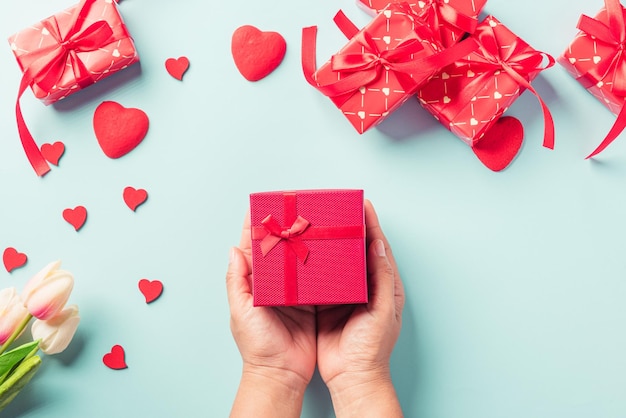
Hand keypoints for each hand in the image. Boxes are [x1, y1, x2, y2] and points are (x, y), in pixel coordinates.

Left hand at [226, 211, 315, 417]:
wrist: (281, 372)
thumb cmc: (257, 345)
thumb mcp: (242, 311)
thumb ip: (237, 281)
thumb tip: (233, 250)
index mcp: (254, 283)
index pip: (253, 247)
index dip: (257, 226)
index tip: (263, 205)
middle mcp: (274, 284)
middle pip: (279, 248)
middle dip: (284, 228)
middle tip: (294, 208)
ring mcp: (294, 291)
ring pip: (298, 259)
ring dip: (303, 241)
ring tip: (311, 222)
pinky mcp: (312, 301)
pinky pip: (316, 277)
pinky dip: (321, 263)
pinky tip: (327, 249)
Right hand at [316, 200, 404, 416]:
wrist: (351, 376)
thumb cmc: (373, 347)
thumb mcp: (383, 311)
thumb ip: (383, 279)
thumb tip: (378, 245)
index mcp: (383, 285)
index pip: (377, 247)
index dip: (371, 224)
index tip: (363, 204)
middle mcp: (364, 286)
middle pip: (356, 249)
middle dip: (348, 228)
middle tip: (337, 208)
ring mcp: (344, 293)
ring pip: (337, 260)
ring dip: (330, 242)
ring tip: (320, 223)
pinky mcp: (325, 302)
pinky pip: (321, 276)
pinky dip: (315, 262)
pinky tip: (306, 250)